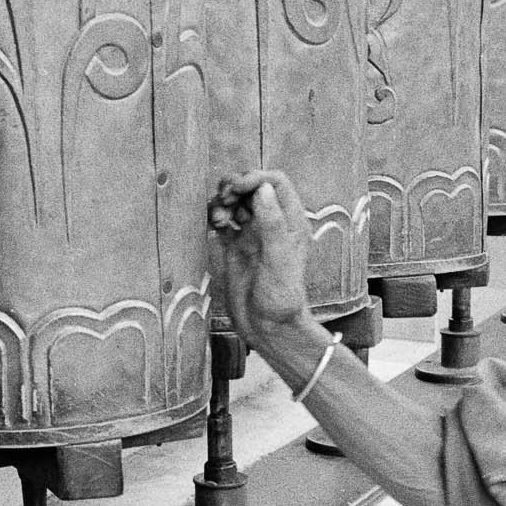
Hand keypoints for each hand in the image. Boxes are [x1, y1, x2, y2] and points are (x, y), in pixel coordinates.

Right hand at [208, 170, 312, 346]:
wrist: (268, 328)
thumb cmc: (281, 297)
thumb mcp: (279, 258)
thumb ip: (272, 223)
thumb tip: (262, 188)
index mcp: (290, 222)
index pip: (275, 182)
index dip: (255, 178)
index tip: (238, 188)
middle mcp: (271, 224)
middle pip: (252, 188)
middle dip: (235, 186)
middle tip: (226, 199)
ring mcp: (251, 235)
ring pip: (235, 202)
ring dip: (224, 201)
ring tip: (220, 217)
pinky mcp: (234, 248)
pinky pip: (222, 221)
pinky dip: (215, 216)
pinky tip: (215, 225)